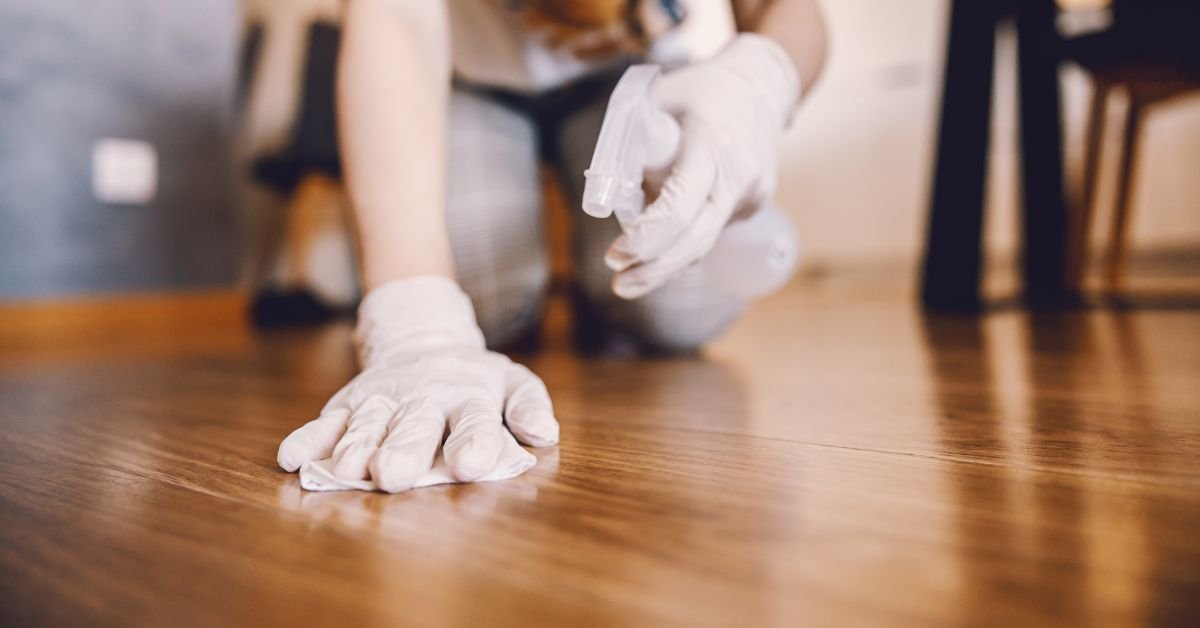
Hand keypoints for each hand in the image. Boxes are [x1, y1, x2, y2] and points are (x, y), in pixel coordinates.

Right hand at [276, 277, 558, 492]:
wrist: (424, 344)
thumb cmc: (475, 380)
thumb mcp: (513, 383)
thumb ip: (528, 406)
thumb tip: (546, 434)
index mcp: (469, 396)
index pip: (475, 420)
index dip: (473, 441)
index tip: (472, 464)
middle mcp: (423, 397)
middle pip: (415, 425)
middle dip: (405, 450)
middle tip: (395, 476)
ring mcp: (383, 399)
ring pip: (369, 425)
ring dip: (356, 447)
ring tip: (347, 471)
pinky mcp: (349, 403)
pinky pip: (328, 422)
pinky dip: (309, 438)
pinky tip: (291, 458)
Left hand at [605, 34, 800, 298]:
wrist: (762, 84)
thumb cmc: (701, 90)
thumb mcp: (658, 97)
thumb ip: (631, 140)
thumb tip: (604, 189)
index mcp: (713, 145)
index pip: (682, 204)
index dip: (649, 235)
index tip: (617, 255)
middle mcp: (739, 175)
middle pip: (698, 238)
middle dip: (656, 269)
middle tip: (620, 285)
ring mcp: (752, 194)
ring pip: (704, 240)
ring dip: (666, 261)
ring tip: (629, 278)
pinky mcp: (753, 204)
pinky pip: (711, 228)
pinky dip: (683, 239)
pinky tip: (661, 247)